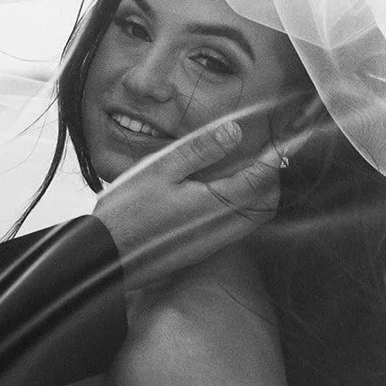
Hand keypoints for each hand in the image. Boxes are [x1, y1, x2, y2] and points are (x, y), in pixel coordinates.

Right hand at [91, 117, 283, 289]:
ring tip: (247, 170)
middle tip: (266, 155)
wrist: (107, 254)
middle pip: (267, 204)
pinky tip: (222, 193)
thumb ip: (200, 150)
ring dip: (259, 195)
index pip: (260, 179)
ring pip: (255, 219)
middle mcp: (221, 227)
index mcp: (213, 203)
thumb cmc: (127, 210)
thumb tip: (235, 131)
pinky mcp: (204, 250)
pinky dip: (243, 209)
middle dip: (272, 178)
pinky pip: (238, 229)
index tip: (279, 141)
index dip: (275, 157)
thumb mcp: (160, 168)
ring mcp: (214, 242)